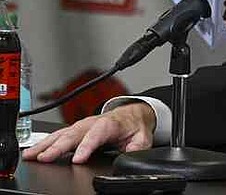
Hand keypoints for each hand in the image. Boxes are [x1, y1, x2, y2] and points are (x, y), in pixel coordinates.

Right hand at [22, 102, 155, 163]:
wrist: (132, 115)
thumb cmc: (134, 127)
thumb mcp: (142, 138)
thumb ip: (137, 146)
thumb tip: (131, 153)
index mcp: (111, 124)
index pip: (97, 134)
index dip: (87, 146)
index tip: (78, 159)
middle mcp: (93, 123)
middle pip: (74, 133)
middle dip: (58, 146)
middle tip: (45, 158)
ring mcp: (82, 125)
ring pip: (62, 134)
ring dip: (46, 144)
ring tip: (32, 155)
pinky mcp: (76, 130)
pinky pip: (58, 136)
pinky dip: (45, 143)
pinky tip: (34, 152)